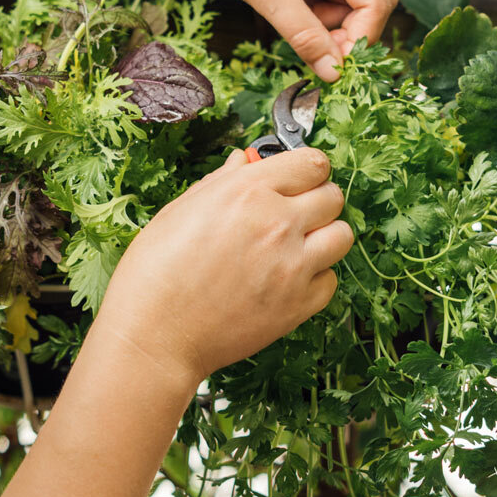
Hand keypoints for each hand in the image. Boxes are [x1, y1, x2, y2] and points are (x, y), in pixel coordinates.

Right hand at [93, 147, 352, 390]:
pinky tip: (287, 280)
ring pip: (343, 236)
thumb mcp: (179, 212)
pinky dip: (315, 279)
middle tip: (295, 213)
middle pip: (333, 196)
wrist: (154, 335)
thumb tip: (243, 161)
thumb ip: (220, 182)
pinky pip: (331, 281)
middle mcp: (277, 223)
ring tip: (297, 247)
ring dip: (324, 237)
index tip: (297, 179)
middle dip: (316, 200)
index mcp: (247, 191)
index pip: (312, 163)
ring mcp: (293, 266)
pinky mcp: (298, 305)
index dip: (305, 170)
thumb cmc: (154, 274)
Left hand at [168, 0, 397, 82]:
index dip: (361, 38)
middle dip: (350, 32)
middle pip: (372, 0)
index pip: (376, 0)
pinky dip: (316, 14)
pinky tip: (288, 12)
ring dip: (330, 25)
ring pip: (351, 2)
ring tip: (291, 24)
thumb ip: (304, 35)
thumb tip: (334, 73)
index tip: (335, 66)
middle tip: (319, 54)